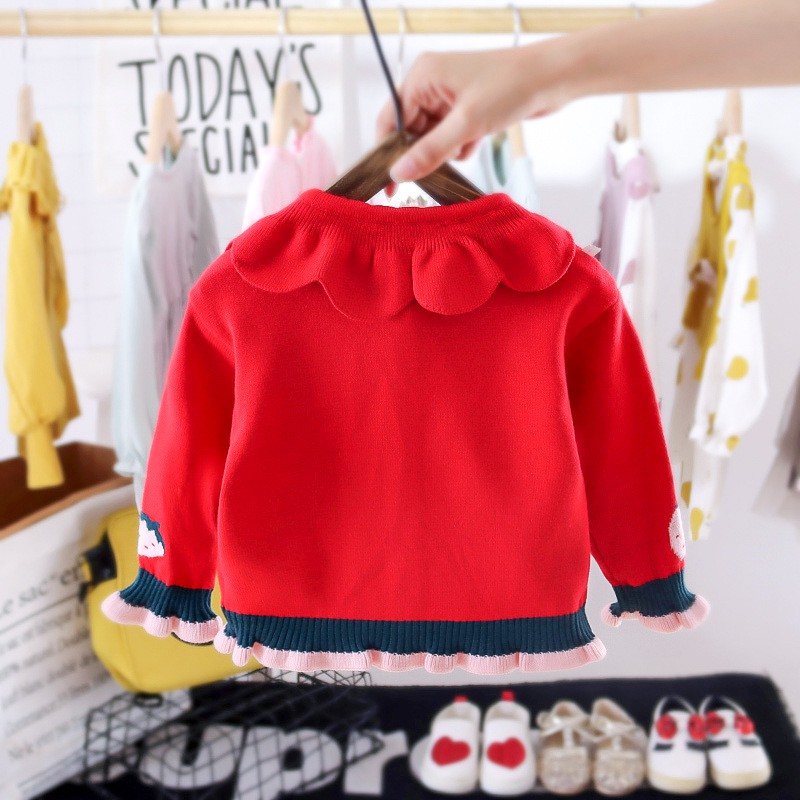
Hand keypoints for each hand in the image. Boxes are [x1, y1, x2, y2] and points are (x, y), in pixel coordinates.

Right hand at [376, 43, 570, 183]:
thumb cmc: (511, 87)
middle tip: (433, 170)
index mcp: (422, 76)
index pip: (389, 120)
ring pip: (431, 137)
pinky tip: (476, 140)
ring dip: (446, 150)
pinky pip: (450, 137)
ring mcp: (448, 96)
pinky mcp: (465, 108)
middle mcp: (431, 83)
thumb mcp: (466, 124)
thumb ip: (429, 152)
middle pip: (409, 131)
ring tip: (467, 142)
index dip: (388, 152)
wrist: (552, 78)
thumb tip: (398, 174)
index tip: (389, 184)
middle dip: (423, 152)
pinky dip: (460, 145)